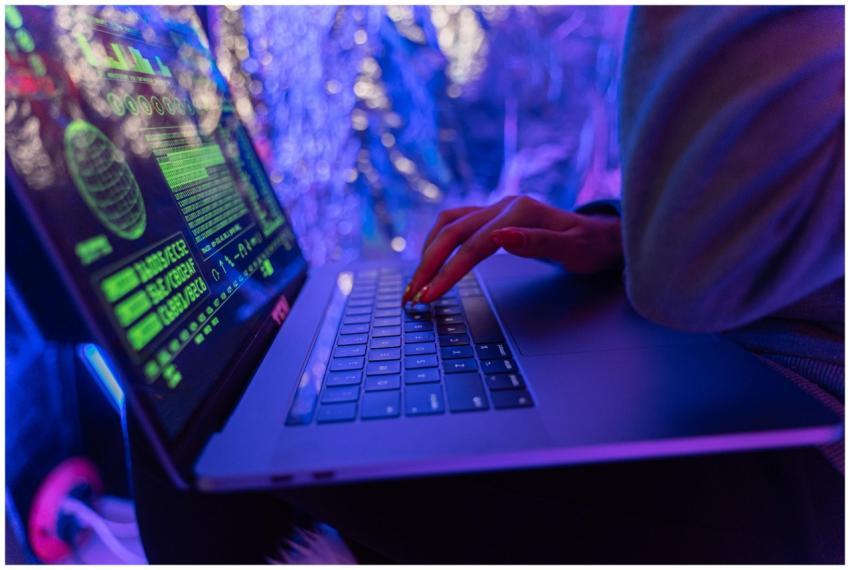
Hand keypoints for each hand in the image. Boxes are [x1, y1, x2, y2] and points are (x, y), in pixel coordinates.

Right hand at [403, 196, 622, 303]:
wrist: (602, 235)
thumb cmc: (591, 247)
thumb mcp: (573, 250)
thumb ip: (536, 243)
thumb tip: (499, 237)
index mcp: (521, 211)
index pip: (474, 245)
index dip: (448, 272)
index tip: (430, 296)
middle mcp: (503, 205)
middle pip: (452, 232)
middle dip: (428, 265)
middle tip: (411, 295)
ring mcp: (496, 208)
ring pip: (448, 224)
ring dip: (427, 251)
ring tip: (415, 282)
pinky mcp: (492, 215)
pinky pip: (455, 223)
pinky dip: (437, 241)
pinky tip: (429, 259)